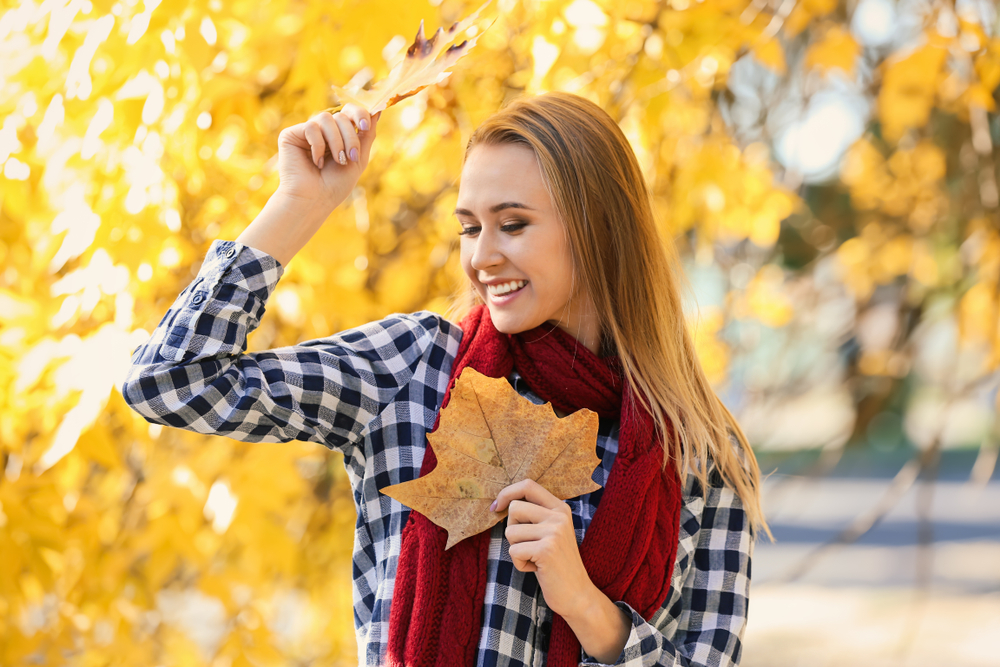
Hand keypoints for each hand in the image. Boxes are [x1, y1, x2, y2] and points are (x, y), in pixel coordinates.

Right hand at [274, 103, 380, 214]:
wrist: (314, 200)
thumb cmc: (335, 185)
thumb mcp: (358, 159)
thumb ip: (367, 135)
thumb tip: (378, 111)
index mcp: (338, 135)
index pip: (349, 112)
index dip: (359, 113)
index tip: (365, 126)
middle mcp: (322, 131)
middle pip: (341, 116)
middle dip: (350, 137)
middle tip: (351, 157)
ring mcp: (306, 132)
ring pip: (326, 118)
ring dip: (336, 141)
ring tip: (337, 160)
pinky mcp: (291, 135)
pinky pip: (311, 127)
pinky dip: (318, 145)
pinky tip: (316, 162)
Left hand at [493, 479, 592, 617]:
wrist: (577, 595)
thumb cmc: (556, 564)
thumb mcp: (550, 532)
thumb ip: (534, 515)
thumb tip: (501, 503)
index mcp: (560, 508)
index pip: (528, 485)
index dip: (507, 493)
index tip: (496, 507)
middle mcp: (559, 516)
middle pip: (514, 508)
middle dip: (512, 530)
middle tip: (528, 546)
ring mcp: (554, 532)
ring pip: (510, 531)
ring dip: (516, 550)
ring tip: (535, 559)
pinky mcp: (546, 549)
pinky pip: (514, 551)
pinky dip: (519, 564)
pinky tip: (536, 569)